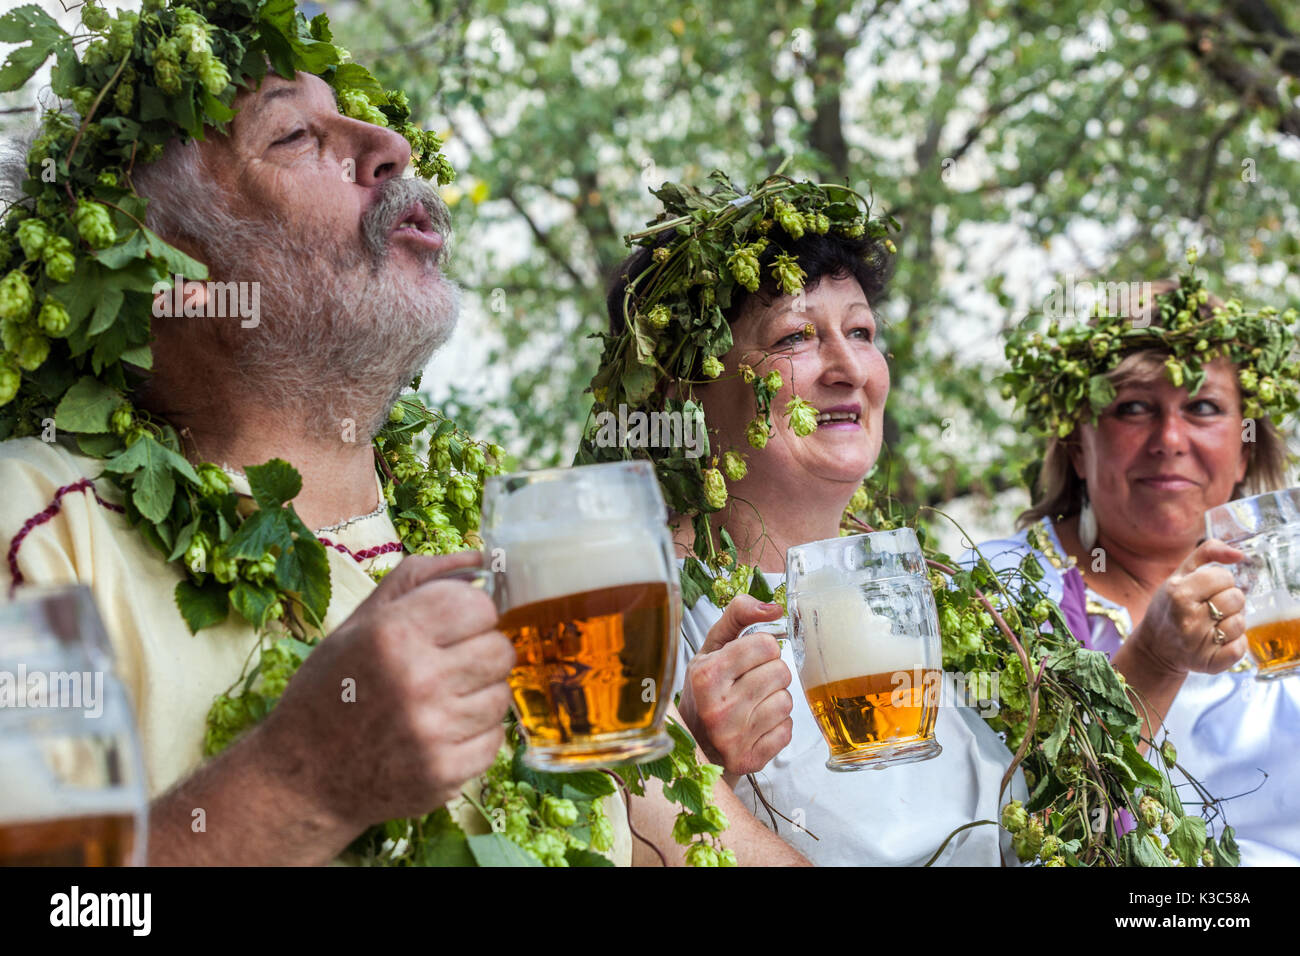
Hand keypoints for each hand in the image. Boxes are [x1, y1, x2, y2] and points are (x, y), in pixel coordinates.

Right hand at [259, 551, 514, 830]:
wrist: (301, 777)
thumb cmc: (332, 689)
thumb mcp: (360, 623)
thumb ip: (420, 580)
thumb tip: (481, 558)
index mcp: (392, 634)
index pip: (480, 606)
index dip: (471, 614)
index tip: (454, 626)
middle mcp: (416, 681)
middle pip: (500, 649)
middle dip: (480, 652)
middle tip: (448, 665)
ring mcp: (433, 732)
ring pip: (501, 695)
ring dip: (478, 695)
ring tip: (439, 701)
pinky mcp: (445, 773)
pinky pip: (495, 739)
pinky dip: (474, 735)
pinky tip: (439, 733)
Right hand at [678, 594, 792, 777]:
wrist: (694, 745)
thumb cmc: (705, 691)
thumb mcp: (710, 648)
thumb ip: (737, 616)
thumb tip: (774, 607)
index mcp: (706, 674)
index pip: (766, 645)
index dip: (762, 648)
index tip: (749, 658)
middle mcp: (719, 708)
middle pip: (781, 671)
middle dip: (771, 673)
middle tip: (751, 682)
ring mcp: (734, 738)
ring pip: (786, 701)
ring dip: (775, 699)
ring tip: (753, 704)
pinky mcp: (750, 759)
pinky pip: (787, 730)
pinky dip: (777, 726)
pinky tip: (755, 725)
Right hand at [1130, 538, 1248, 677]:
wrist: (1155, 647)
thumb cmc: (1169, 607)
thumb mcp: (1179, 575)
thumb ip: (1206, 553)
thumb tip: (1239, 554)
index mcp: (1179, 593)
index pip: (1224, 576)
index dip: (1219, 581)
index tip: (1205, 589)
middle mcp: (1187, 618)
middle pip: (1236, 598)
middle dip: (1227, 600)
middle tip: (1210, 607)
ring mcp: (1198, 643)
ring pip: (1240, 623)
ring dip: (1231, 622)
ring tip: (1212, 624)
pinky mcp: (1209, 663)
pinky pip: (1241, 648)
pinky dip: (1234, 643)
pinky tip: (1217, 641)